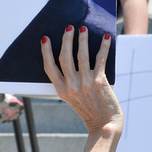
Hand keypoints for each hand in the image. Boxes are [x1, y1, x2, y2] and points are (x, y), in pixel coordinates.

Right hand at [42, 27, 121, 151]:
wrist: (105, 124)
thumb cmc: (89, 111)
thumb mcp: (71, 99)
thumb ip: (67, 83)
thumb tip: (67, 59)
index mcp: (61, 90)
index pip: (49, 67)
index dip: (46, 52)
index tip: (45, 39)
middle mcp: (71, 86)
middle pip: (65, 57)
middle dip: (66, 39)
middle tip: (68, 28)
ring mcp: (85, 83)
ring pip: (81, 55)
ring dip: (82, 39)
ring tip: (83, 28)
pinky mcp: (100, 81)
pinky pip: (100, 59)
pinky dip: (103, 47)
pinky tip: (106, 38)